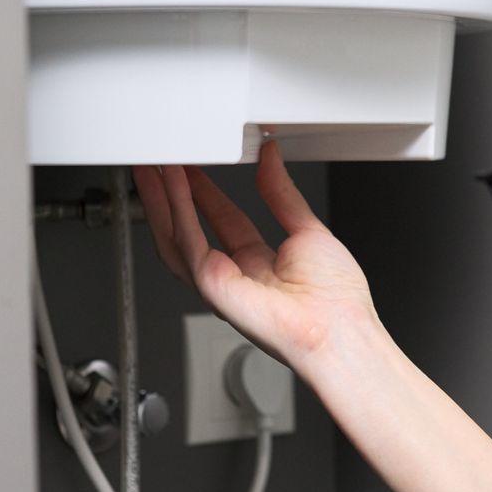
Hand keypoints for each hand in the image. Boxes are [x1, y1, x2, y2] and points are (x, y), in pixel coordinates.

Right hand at [132, 142, 379, 372]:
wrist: (338, 330)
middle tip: (161, 164)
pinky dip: (179, 211)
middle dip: (172, 195)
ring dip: (162, 201)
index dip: (205, 192)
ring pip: (177, 237)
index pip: (222, 220)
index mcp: (259, 264)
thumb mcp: (307, 230)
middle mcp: (234, 275)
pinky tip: (175, 185)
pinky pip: (189, 243)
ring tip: (154, 170)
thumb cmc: (335, 302)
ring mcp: (220, 283)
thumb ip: (282, 194)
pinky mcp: (213, 286)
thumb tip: (271, 161)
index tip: (195, 168)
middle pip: (191, 230)